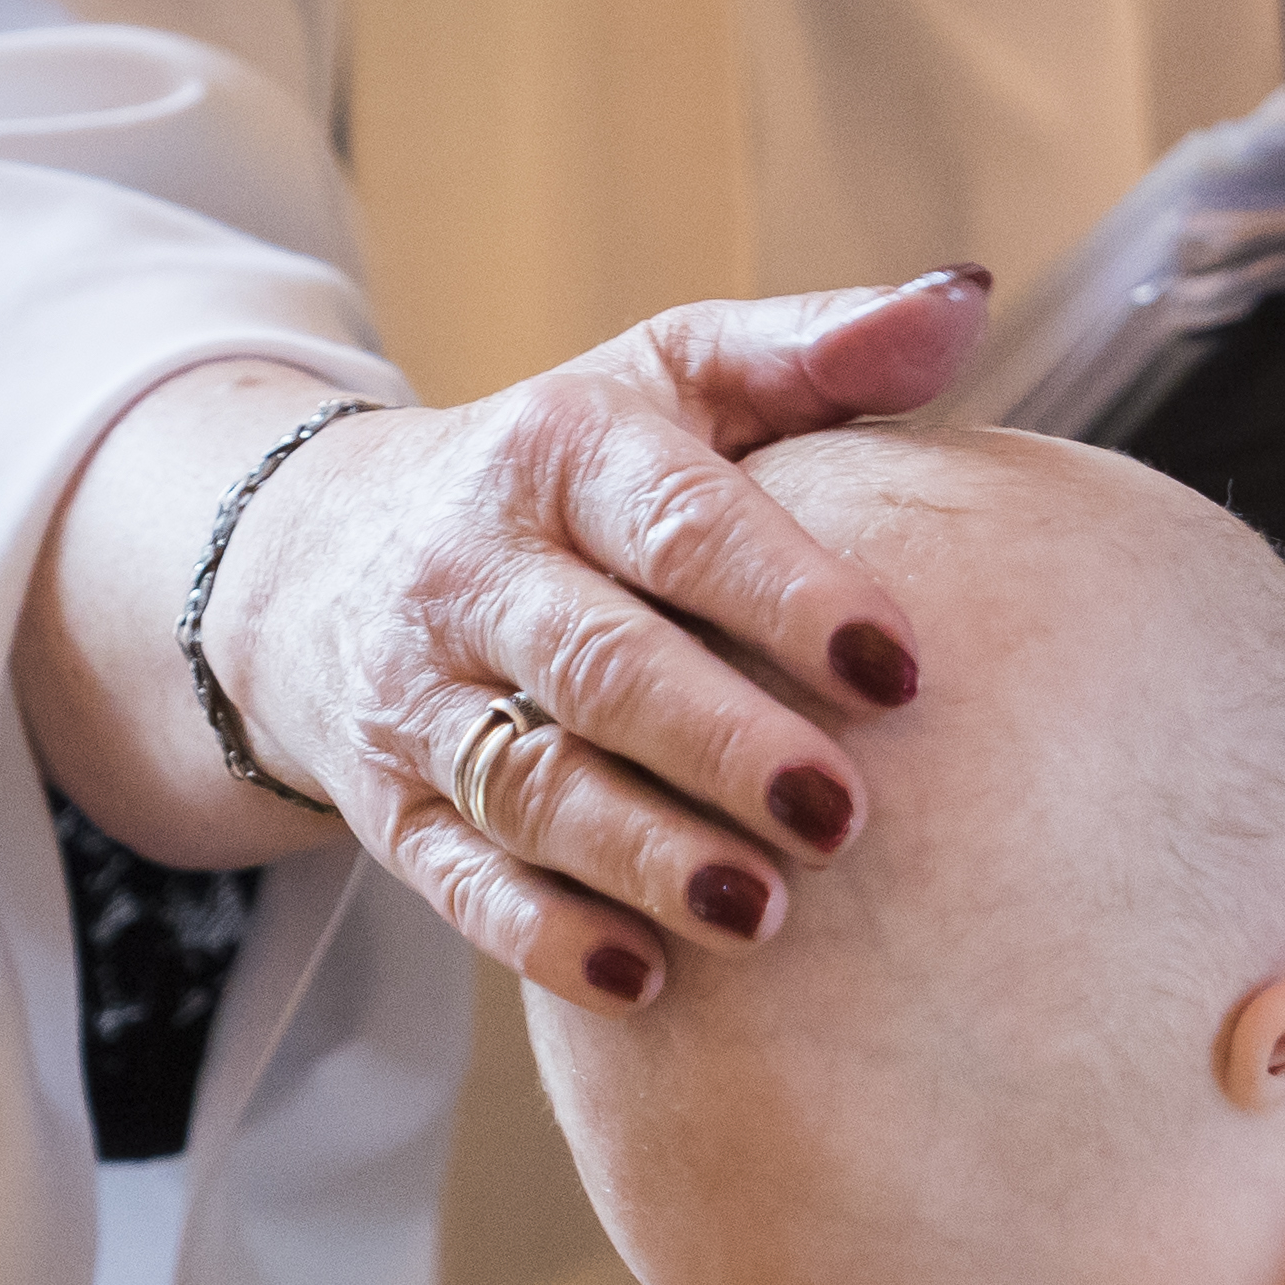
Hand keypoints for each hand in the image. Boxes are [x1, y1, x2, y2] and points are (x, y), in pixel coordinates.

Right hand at [17, 273, 984, 1008]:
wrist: (318, 559)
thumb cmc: (569, 471)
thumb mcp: (668, 378)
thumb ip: (814, 350)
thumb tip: (965, 299)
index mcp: (560, 451)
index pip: (677, 521)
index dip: (785, 591)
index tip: (900, 665)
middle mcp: (474, 570)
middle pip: (597, 664)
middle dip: (719, 741)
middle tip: (843, 815)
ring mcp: (418, 696)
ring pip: (524, 784)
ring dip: (639, 853)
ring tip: (760, 913)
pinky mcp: (386, 805)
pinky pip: (452, 881)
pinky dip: (541, 935)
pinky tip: (644, 986)